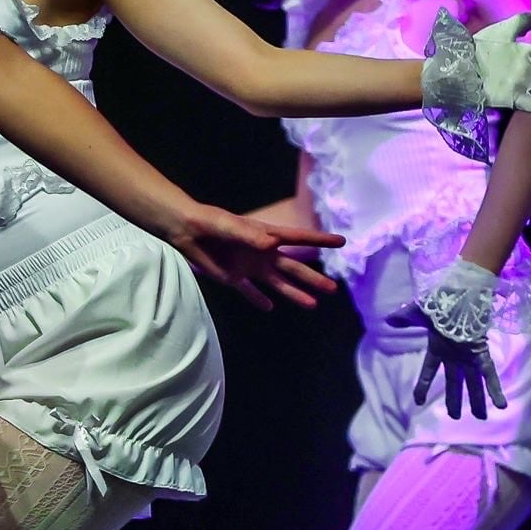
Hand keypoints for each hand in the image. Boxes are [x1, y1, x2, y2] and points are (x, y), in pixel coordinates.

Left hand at [171, 207, 344, 310]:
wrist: (189, 230)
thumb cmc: (212, 222)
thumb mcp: (231, 227)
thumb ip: (250, 236)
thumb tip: (271, 245)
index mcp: (267, 236)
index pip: (299, 239)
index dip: (320, 241)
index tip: (341, 242)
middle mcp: (263, 253)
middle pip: (293, 268)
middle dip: (312, 279)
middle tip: (333, 289)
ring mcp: (250, 266)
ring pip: (277, 283)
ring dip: (294, 294)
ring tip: (313, 305)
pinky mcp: (234, 277)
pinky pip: (250, 291)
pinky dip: (259, 299)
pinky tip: (270, 307)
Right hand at [387, 303, 505, 419]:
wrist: (459, 293)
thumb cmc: (438, 303)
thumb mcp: (416, 312)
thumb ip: (404, 319)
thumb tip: (388, 320)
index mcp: (438, 349)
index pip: (428, 372)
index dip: (423, 386)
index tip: (418, 402)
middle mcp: (454, 357)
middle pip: (454, 384)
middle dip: (455, 401)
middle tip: (455, 417)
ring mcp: (469, 357)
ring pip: (473, 384)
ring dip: (477, 401)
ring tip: (481, 418)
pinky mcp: (481, 354)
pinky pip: (490, 375)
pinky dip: (495, 390)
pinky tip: (501, 405)